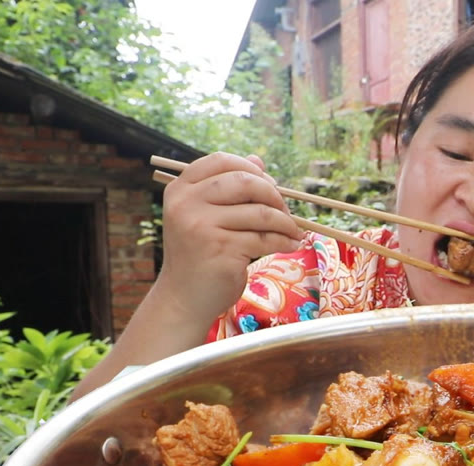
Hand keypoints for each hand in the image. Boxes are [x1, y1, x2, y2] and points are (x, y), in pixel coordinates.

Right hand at [156, 152, 300, 323]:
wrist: (184, 298)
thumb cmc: (200, 254)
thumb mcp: (206, 216)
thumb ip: (228, 187)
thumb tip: (258, 159)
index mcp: (181, 189)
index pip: (221, 161)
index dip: (251, 168)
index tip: (269, 183)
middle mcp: (187, 204)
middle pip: (245, 182)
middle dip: (274, 195)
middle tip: (286, 211)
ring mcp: (202, 227)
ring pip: (260, 213)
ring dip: (285, 222)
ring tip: (293, 231)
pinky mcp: (222, 250)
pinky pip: (265, 238)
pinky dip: (284, 241)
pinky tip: (290, 245)